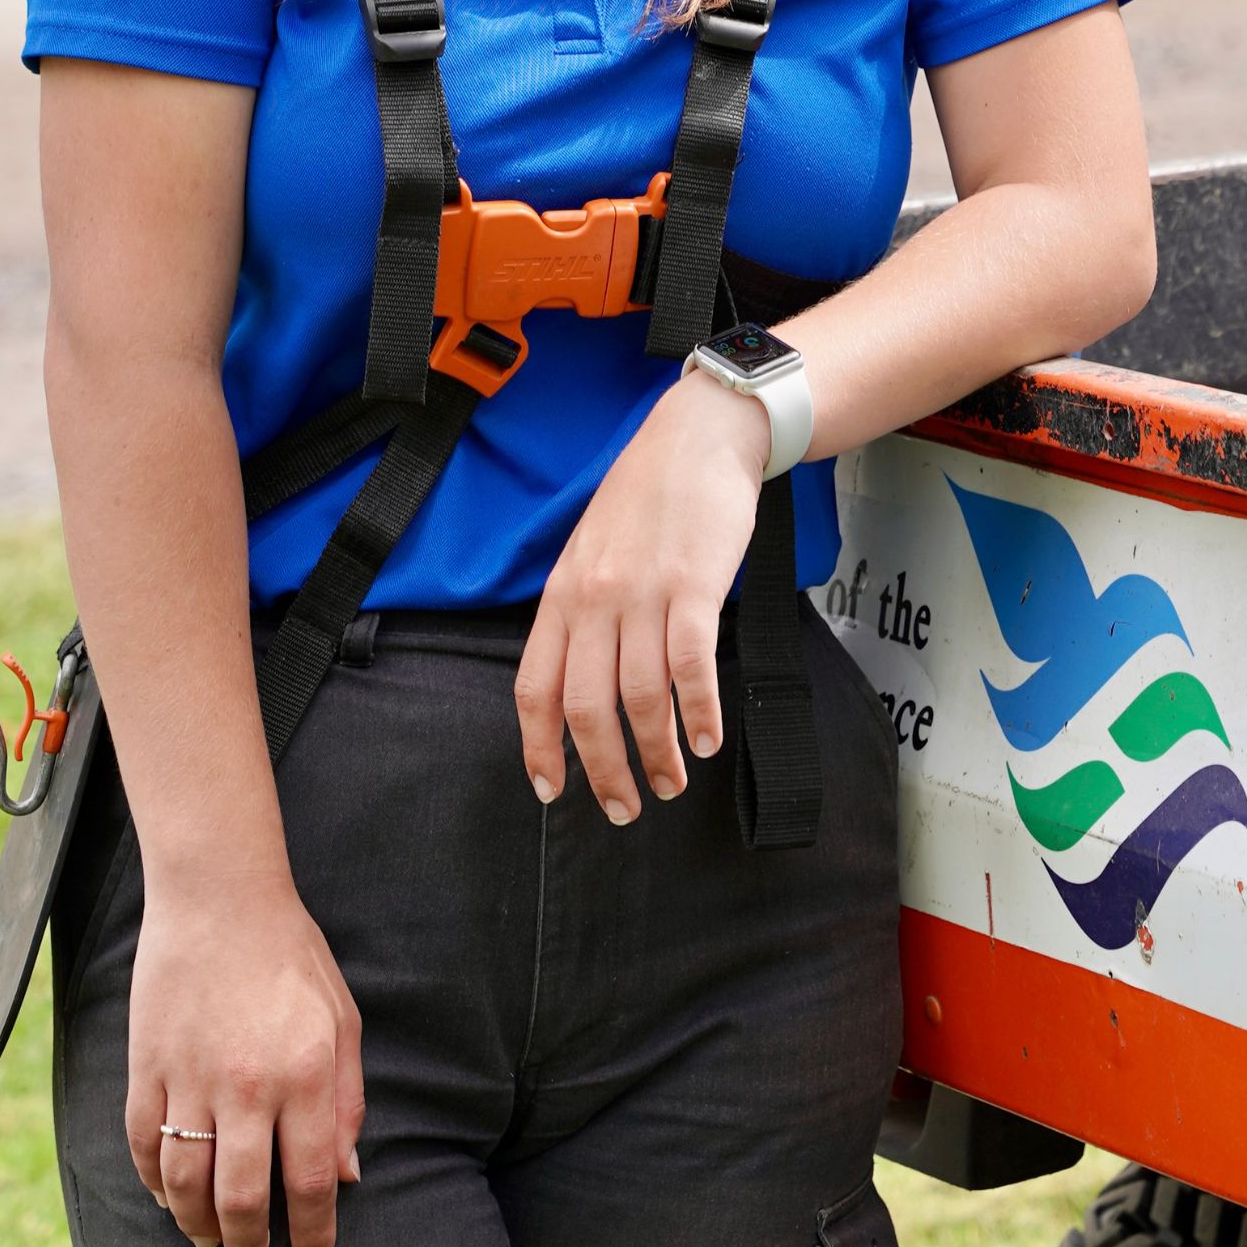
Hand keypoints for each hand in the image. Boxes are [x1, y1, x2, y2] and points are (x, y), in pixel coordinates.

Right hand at [126, 881, 362, 1246]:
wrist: (219, 905)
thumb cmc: (292, 960)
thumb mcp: (343, 1022)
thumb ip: (347, 1102)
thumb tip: (346, 1175)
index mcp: (304, 1075)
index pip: (308, 1179)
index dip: (312, 1230)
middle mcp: (245, 1087)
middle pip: (240, 1195)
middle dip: (251, 1240)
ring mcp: (187, 1080)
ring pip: (183, 1183)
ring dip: (196, 1224)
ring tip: (211, 1241)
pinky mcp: (143, 1070)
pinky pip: (142, 1146)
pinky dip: (154, 1183)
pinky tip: (169, 1199)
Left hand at [517, 373, 772, 822]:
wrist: (700, 438)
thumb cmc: (650, 496)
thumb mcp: (592, 550)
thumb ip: (582, 609)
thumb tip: (582, 677)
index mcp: (561, 595)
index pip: (535, 689)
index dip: (540, 748)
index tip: (553, 791)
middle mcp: (592, 601)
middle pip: (585, 706)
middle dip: (604, 769)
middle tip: (625, 808)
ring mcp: (642, 595)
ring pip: (640, 697)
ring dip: (658, 752)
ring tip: (675, 782)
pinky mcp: (694, 588)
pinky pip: (691, 666)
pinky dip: (700, 712)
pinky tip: (711, 739)